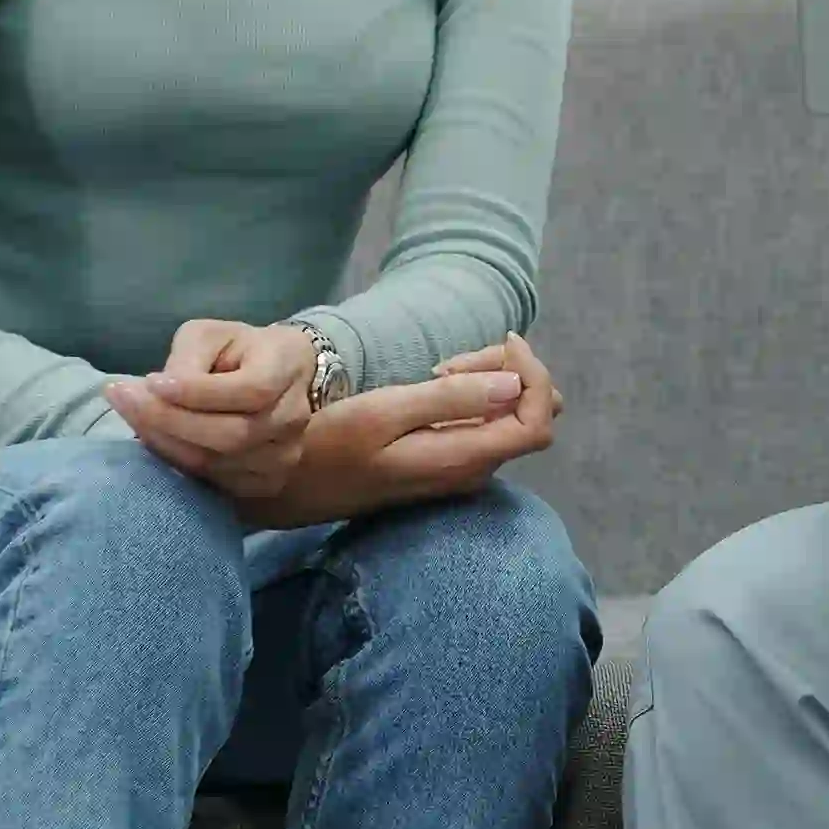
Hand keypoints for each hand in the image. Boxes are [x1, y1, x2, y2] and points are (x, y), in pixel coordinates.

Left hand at [106, 316, 322, 504]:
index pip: (249, 391)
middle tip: (124, 400)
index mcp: (286, 367)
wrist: (276, 378)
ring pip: (216, 463)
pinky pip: (214, 483)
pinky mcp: (266, 483)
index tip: (150, 381)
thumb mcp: (210, 335)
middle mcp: (293, 417)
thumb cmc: (237, 349)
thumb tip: (156, 391)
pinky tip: (155, 440)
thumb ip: (187, 358)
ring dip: (165, 442)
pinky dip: (177, 463)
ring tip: (132, 415)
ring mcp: (284, 456)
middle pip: (231, 435)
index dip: (198, 392)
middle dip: (169, 420)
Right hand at [245, 336, 562, 526]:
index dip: (533, 374)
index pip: (538, 422)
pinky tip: (434, 384)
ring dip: (490, 382)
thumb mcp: (384, 413)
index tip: (501, 341)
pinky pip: (485, 426)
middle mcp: (473, 472)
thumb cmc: (329, 445)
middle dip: (511, 373)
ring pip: (509, 418)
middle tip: (452, 359)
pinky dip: (473, 397)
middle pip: (529, 415)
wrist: (290, 487)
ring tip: (439, 370)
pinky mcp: (447, 464)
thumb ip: (451, 401)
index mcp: (464, 460)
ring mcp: (461, 472)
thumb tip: (515, 385)